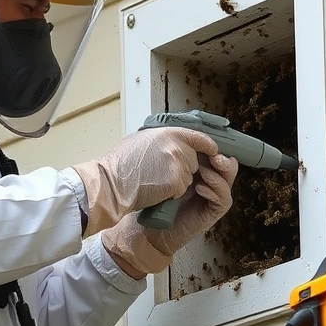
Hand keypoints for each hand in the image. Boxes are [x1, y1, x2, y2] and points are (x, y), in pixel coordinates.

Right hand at [72, 127, 218, 236]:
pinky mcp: (177, 182)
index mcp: (168, 133)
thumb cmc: (119, 164)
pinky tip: (156, 189)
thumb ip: (160, 139)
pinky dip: (172, 193)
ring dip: (177, 181)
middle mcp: (176, 146)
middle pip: (193, 159)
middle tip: (162, 173)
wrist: (112, 183)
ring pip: (188, 176)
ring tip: (155, 180)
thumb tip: (168, 141)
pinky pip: (181, 189)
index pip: (197, 136)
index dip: (206, 145)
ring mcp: (178, 164)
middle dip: (184, 168)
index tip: (212, 150)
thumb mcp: (140, 140)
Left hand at [102, 154, 238, 277]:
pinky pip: (223, 200)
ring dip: (217, 174)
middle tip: (213, 154)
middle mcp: (210, 184)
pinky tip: (200, 188)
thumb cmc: (155, 200)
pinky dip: (214, 191)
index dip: (215, 148)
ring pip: (228, 182)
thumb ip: (175, 160)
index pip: (215, 156)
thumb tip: (181, 138)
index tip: (206, 141)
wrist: (149, 229)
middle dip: (222, 159)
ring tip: (203, 170)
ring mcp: (212, 199)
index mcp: (200, 172)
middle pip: (228, 167)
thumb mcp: (165, 175)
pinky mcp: (212, 213)